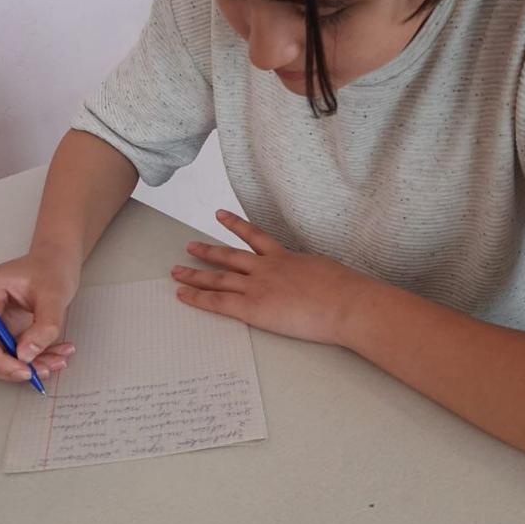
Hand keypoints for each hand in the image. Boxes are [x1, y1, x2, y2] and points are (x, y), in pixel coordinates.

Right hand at [0, 254, 79, 382]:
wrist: (56, 261)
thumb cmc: (52, 268)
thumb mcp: (55, 294)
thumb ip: (44, 324)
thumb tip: (26, 355)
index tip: (24, 370)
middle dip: (10, 367)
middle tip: (42, 371)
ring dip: (25, 366)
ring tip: (56, 361)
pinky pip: (9, 355)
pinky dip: (31, 360)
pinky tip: (54, 356)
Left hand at [170, 210, 369, 344]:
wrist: (346, 302)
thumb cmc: (347, 292)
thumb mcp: (329, 272)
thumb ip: (314, 274)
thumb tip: (318, 280)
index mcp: (287, 257)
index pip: (256, 238)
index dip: (237, 225)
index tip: (222, 216)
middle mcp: (267, 267)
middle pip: (230, 255)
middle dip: (208, 251)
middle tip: (190, 245)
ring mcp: (258, 286)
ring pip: (218, 277)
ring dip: (195, 273)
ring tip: (177, 270)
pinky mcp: (253, 307)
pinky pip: (218, 302)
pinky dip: (197, 298)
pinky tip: (182, 294)